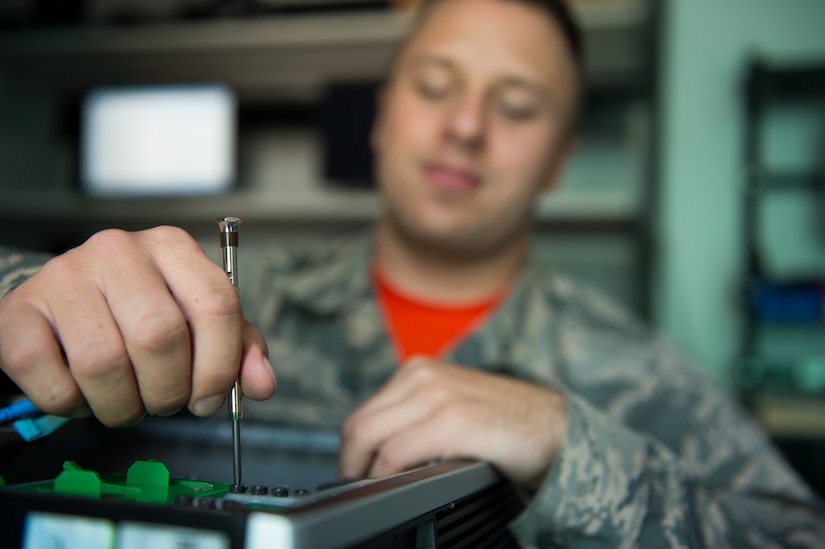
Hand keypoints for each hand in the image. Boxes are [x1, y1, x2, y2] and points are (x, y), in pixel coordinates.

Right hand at [0, 226, 275, 426]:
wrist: (63, 301)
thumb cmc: (141, 312)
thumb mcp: (200, 322)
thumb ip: (238, 350)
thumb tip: (262, 384)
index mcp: (173, 248)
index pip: (217, 306)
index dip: (220, 366)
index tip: (209, 399)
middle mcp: (119, 251)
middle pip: (160, 337)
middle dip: (168, 392)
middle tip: (162, 403)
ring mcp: (65, 276)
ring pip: (104, 363)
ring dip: (121, 405)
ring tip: (125, 400)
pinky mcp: (20, 310)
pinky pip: (53, 381)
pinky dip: (73, 406)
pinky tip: (82, 392)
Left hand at [339, 356, 566, 490]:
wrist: (554, 428)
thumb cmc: (506, 421)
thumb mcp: (452, 402)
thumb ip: (415, 414)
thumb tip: (377, 449)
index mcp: (419, 370)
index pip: (363, 413)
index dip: (351, 449)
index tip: (353, 471)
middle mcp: (423, 376)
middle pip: (358, 425)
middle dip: (349, 462)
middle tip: (355, 487)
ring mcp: (437, 396)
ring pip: (369, 437)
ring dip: (363, 471)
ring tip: (371, 489)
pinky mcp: (451, 421)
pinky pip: (397, 453)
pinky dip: (386, 475)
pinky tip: (393, 486)